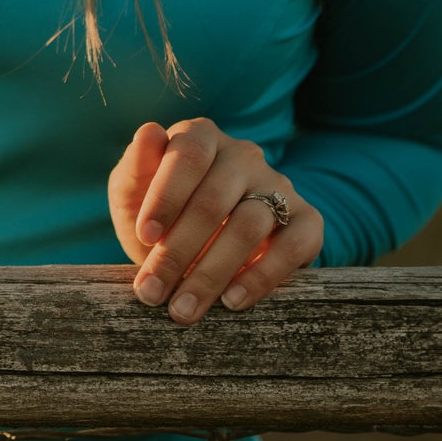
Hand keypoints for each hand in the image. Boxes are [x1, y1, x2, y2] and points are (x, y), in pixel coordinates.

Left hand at [107, 118, 324, 323]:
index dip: (166, 197)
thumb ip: (136, 167)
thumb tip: (148, 132)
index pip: (189, 155)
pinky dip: (262, 276)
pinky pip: (293, 245)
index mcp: (201, 136)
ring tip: (183, 308)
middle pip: (214, 200)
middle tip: (152, 291)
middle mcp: (243, 154)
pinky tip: (232, 301)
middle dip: (178, 251)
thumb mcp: (134, 193)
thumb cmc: (161, 215)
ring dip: (211, 273)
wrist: (202, 245)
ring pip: (249, 226)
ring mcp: (278, 185)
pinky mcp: (307, 219)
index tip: (145, 238)